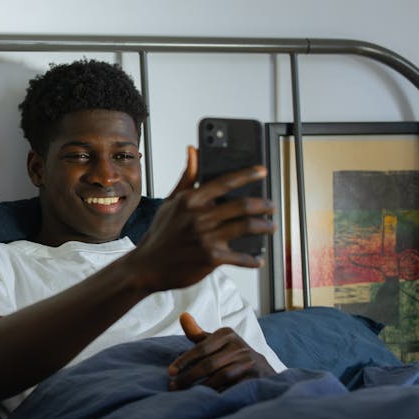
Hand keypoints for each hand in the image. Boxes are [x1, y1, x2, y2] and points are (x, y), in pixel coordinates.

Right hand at [128, 156, 275, 292]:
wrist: (147, 266)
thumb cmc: (160, 234)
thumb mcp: (170, 202)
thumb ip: (187, 177)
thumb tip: (193, 151)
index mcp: (190, 200)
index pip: (225, 182)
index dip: (247, 175)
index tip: (262, 171)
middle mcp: (199, 217)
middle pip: (242, 206)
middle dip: (263, 205)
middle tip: (271, 206)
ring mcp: (206, 238)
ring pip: (246, 227)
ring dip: (264, 227)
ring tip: (269, 226)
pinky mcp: (211, 258)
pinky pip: (240, 257)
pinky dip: (252, 259)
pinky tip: (257, 258)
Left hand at [167, 313, 274, 390]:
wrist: (262, 368)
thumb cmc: (231, 353)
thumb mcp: (217, 341)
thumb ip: (198, 334)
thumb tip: (182, 316)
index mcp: (227, 334)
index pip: (201, 347)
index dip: (184, 360)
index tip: (170, 372)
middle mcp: (239, 346)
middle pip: (209, 364)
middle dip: (189, 376)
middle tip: (173, 386)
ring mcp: (248, 362)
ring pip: (222, 376)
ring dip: (202, 387)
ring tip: (187, 394)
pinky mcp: (256, 378)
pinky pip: (234, 387)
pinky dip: (219, 393)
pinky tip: (207, 399)